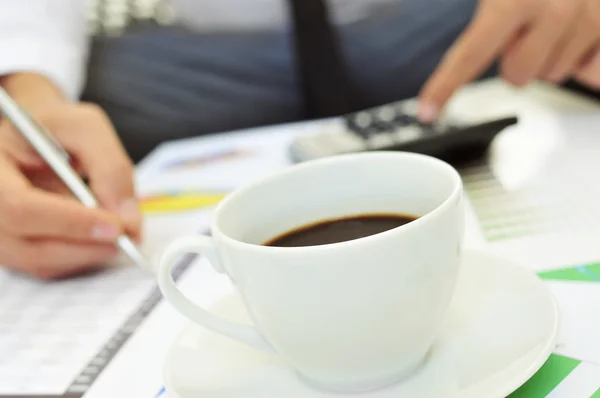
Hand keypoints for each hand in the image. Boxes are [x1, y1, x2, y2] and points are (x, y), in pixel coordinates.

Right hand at [0, 73, 141, 278]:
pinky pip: (47, 266)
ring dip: (87, 255)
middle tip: (127, 237)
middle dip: (86, 246)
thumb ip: (110, 167)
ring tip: (119, 235)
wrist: (35, 138)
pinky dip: (80, 258)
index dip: (70, 222)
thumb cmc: (55, 127)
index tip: (116, 226)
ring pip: (39, 262)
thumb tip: (128, 219)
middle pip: (27, 246)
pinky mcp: (13, 247)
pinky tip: (101, 239)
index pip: (21, 207)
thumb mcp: (86, 128)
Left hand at [418, 0, 599, 121]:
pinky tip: (581, 36)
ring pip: (552, 75)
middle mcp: (553, 9)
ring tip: (557, 25)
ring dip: (550, 55)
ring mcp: (587, 20)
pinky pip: (590, 73)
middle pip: (517, 76)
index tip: (426, 112)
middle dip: (518, 58)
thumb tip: (455, 43)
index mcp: (512, 0)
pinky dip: (584, 59)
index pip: (470, 54)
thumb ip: (489, 19)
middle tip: (527, 31)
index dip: (445, 86)